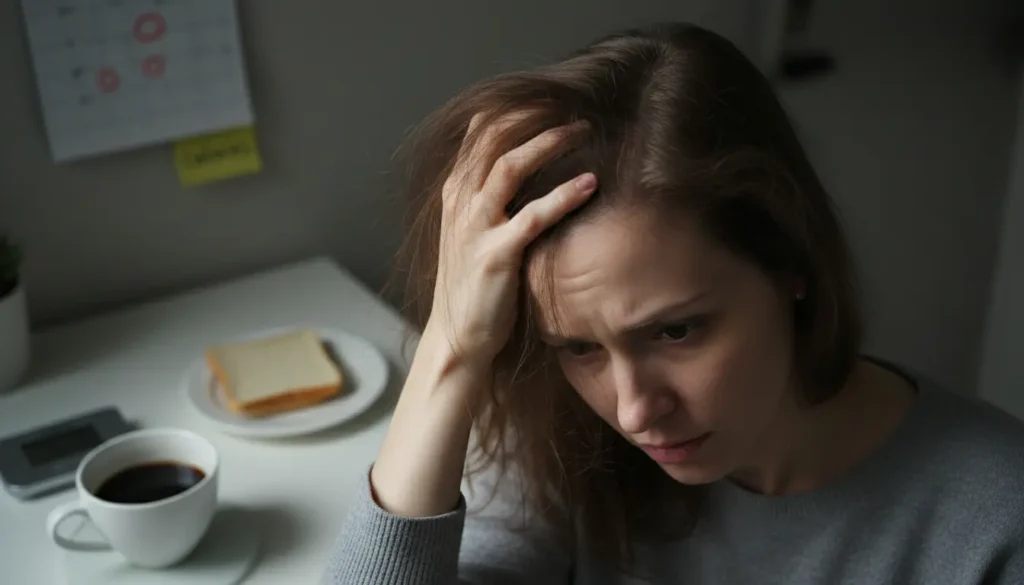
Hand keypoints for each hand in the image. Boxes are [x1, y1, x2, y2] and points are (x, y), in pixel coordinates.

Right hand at [428, 114, 596, 372]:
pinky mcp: (496, 255)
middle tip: (572, 102)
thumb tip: (513, 165)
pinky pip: (533, 215)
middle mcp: (462, 201)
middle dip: (534, 114)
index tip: (551, 94)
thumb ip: (487, 195)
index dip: (516, 108)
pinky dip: (563, 196)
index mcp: (457, 192)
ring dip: (549, 142)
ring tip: (583, 129)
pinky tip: (590, 184)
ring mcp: (476, 227)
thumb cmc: (473, 284)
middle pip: (495, 137)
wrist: (457, 336)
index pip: (481, 131)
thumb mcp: (471, 231)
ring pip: (511, 166)